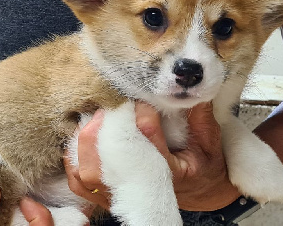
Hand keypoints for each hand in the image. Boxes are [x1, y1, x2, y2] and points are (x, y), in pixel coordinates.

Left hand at [67, 102, 239, 211]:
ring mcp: (119, 195)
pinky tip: (79, 137)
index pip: (147, 137)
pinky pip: (78, 181)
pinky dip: (73, 158)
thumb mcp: (209, 140)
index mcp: (169, 173)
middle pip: (108, 159)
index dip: (142, 111)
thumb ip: (200, 115)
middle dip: (106, 125)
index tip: (142, 94)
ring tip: (94, 116)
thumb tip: (192, 85)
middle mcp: (140, 187)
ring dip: (86, 139)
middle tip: (110, 103)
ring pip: (87, 171)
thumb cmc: (202, 164)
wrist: (196, 189)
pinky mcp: (106, 196)